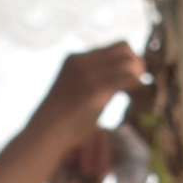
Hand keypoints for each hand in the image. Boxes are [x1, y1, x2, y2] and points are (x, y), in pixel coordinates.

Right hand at [29, 45, 145, 154]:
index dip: (128, 60)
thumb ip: (92, 79)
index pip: (115, 47)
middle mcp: (81, 60)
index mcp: (75, 58)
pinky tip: (129, 96)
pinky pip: (129, 77)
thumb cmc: (61, 120)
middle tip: (135, 84)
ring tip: (132, 92)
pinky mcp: (96, 89)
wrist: (45, 135)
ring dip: (137, 75)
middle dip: (136, 64)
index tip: (129, 78)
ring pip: (129, 61)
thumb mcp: (74, 89)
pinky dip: (135, 85)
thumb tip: (120, 79)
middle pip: (124, 49)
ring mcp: (88, 74)